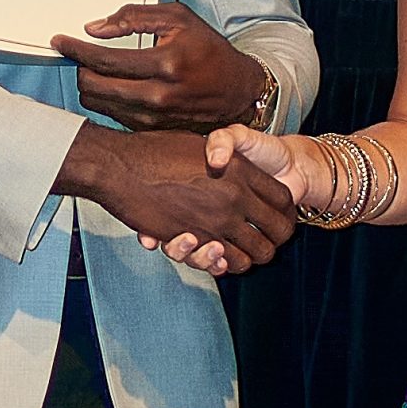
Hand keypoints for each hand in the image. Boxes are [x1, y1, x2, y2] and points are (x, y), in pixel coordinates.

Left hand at [50, 4, 268, 132]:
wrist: (238, 91)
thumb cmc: (209, 50)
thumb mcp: (178, 18)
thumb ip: (134, 18)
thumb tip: (95, 29)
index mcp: (165, 63)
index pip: (104, 60)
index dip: (76, 50)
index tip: (60, 42)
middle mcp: (159, 96)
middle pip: (93, 87)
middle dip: (79, 69)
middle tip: (78, 57)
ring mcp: (155, 117)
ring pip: (98, 104)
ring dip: (90, 86)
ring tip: (95, 72)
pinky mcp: (153, 130)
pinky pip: (113, 116)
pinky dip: (106, 100)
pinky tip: (112, 87)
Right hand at [58, 125, 295, 272]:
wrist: (120, 167)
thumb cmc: (155, 151)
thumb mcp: (199, 143)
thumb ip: (223, 154)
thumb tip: (233, 163)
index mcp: (240, 169)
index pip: (283, 198)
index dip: (286, 210)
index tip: (280, 216)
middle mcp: (235, 196)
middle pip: (278, 229)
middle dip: (278, 239)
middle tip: (270, 241)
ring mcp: (217, 220)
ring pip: (256, 252)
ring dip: (254, 257)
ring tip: (248, 254)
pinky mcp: (195, 239)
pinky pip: (225, 262)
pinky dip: (226, 264)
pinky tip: (222, 258)